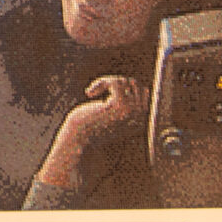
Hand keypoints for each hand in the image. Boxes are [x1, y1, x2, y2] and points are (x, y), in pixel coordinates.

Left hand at [35, 76, 149, 189]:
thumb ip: (127, 104)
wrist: (78, 140)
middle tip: (97, 91)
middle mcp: (141, 117)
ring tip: (93, 92)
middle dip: (114, 82)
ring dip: (105, 82)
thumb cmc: (92, 127)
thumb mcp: (113, 115)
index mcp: (141, 121)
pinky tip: (88, 93)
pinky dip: (100, 82)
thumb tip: (140, 86)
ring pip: (125, 81)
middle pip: (134, 84)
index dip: (123, 87)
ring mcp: (131, 112)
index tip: (106, 94)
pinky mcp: (119, 106)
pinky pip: (115, 82)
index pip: (143, 91)